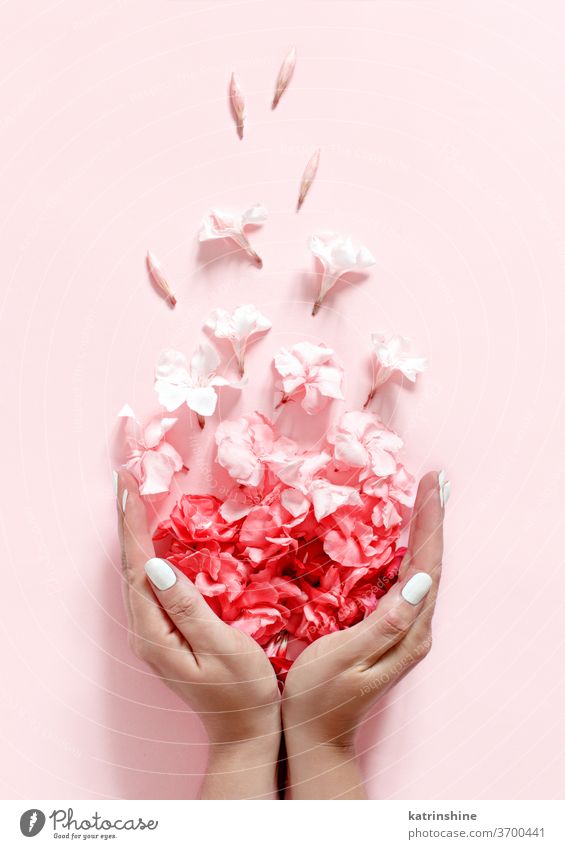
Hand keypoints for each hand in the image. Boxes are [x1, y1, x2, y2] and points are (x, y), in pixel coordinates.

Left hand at [116, 470, 280, 798]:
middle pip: (131, 566)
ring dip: (136, 534)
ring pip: (139, 574)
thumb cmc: (243, 691)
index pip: (138, 567)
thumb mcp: (221, 647)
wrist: (246, 731)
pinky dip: (151, 554)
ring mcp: (155, 633)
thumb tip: (158, 566)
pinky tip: (157, 539)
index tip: (129, 486)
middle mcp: (147, 631)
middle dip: (127, 521)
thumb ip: (189, 607)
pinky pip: (153, 585)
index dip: (133, 524)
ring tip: (134, 499)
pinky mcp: (168, 632)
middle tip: (126, 480)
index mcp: (155, 633)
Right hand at [282, 471, 444, 798]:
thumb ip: (385, 622)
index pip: (426, 566)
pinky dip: (409, 551)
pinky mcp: (393, 630)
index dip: (430, 523)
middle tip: (434, 480)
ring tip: (426, 499)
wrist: (316, 735)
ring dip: (425, 532)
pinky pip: (408, 581)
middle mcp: (414, 628)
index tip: (431, 486)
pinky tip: (404, 538)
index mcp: (407, 631)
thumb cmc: (319, 696)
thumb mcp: (347, 658)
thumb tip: (420, 581)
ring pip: (423, 571)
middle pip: (431, 563)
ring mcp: (405, 630)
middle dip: (433, 518)